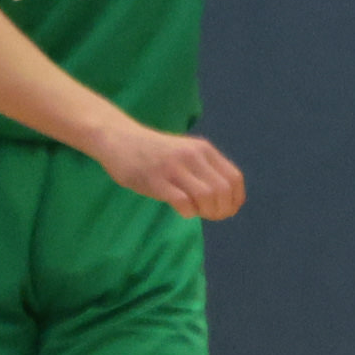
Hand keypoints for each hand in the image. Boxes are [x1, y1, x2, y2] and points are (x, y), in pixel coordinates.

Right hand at [96, 123, 243, 222]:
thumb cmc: (155, 152)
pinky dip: (188, 212)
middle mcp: (192, 156)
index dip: (236, 199)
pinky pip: (182, 201)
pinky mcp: (155, 179)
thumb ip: (205, 170)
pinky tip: (183, 211)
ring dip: (207, 211)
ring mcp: (173, 167)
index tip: (228, 210)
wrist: (118, 139)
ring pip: (206, 195)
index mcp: (204, 149)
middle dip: (222, 209)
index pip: (234, 178)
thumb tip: (228, 201)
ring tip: (198, 213)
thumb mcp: (186, 153)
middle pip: (223, 190)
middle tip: (212, 216)